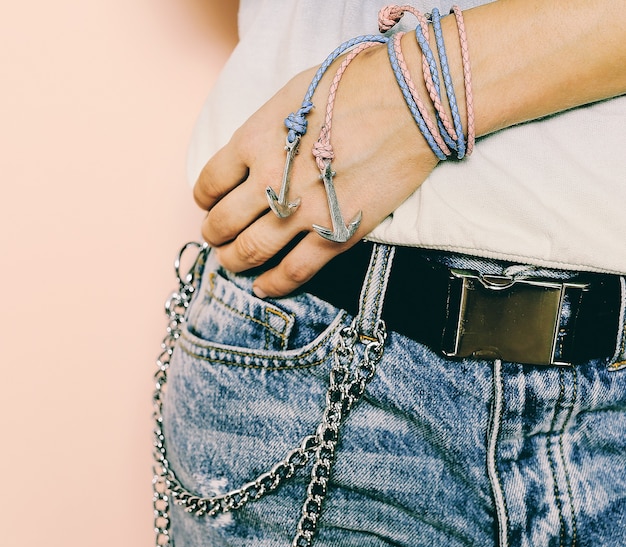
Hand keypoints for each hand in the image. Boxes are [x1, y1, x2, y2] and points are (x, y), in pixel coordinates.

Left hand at [193, 42, 437, 297]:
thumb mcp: (292, 94)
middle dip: (214, 235)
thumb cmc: (354, 87)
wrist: (410, 103)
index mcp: (255, 140)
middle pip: (223, 223)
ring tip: (233, 262)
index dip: (204, 199)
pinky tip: (263, 288)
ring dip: (234, 261)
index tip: (208, 204)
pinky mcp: (335, 234)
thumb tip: (253, 155)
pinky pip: (295, 271)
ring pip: (252, 251)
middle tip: (217, 238)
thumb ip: (266, 129)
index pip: (209, 182)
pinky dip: (274, 284)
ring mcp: (303, 211)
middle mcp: (270, 180)